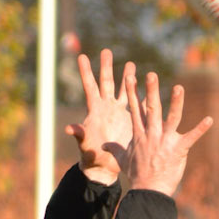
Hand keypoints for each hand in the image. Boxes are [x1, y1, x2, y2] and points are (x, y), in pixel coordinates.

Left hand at [65, 48, 132, 184]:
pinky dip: (144, 96)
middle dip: (106, 67)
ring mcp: (119, 113)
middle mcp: (107, 108)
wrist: (105, 167)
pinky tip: (150, 86)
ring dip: (128, 78)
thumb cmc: (91, 156)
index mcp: (95, 110)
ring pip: (124, 90)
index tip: (81, 56)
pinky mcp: (130, 120)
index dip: (86, 72)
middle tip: (106, 51)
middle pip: (107, 83)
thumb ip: (79, 134)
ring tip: (130, 63)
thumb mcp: (85, 145)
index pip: (90, 87)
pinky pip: (139, 105)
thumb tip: (68, 128)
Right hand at [122, 63, 212, 198]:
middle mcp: (152, 135)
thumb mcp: (123, 160)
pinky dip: (201, 129)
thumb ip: (116, 149)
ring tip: (179, 87)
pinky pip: (191, 137)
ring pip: (172, 118)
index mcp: (140, 135)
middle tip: (151, 75)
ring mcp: (165, 141)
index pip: (136, 110)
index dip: (133, 93)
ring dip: (176, 103)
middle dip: (151, 91)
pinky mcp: (178, 150)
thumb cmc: (136, 176)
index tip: (131, 78)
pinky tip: (210, 119)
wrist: (148, 191)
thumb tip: (104, 146)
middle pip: (152, 109)